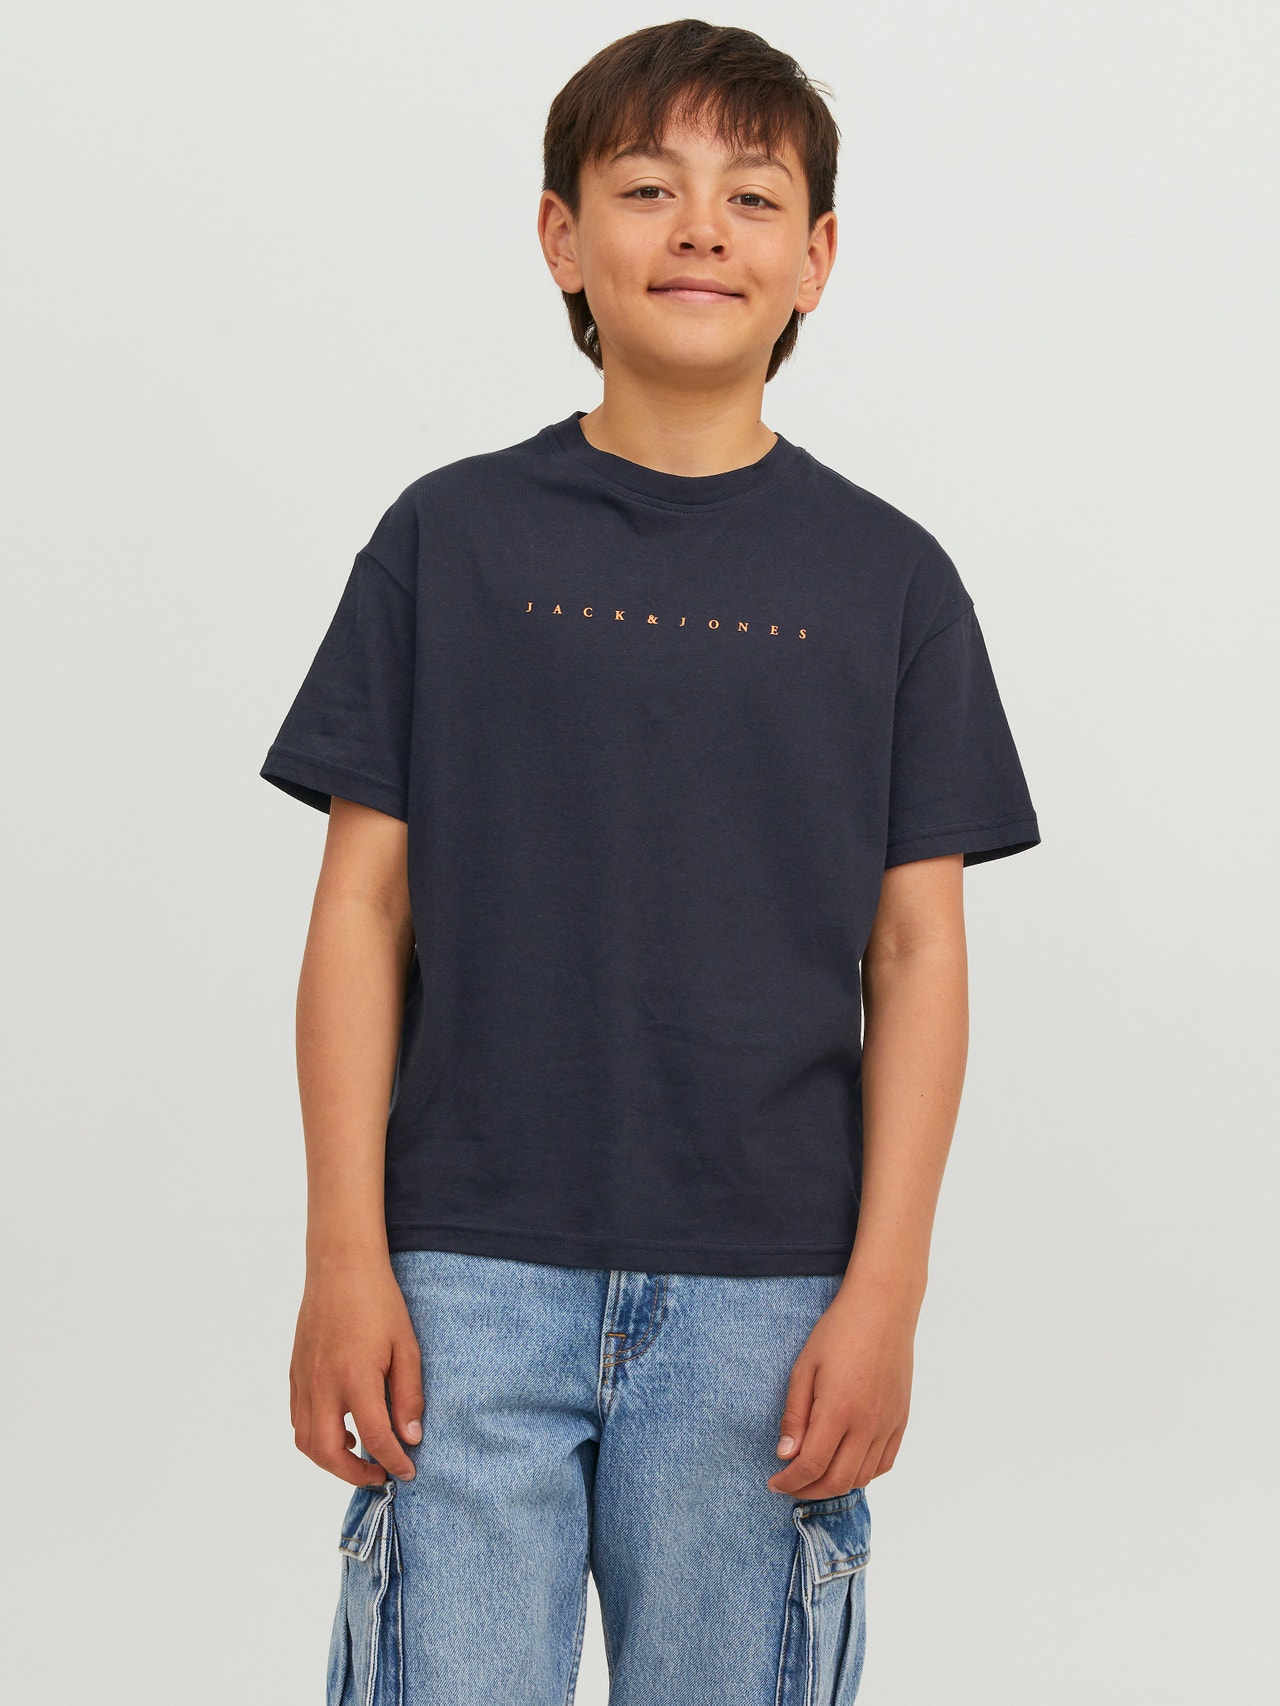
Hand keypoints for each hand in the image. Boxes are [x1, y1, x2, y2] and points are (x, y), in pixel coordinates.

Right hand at [290, 1257, 424, 1485]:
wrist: (340, 1266)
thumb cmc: (379, 1302)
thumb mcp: (406, 1346)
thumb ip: (409, 1396)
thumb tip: (411, 1438)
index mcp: (355, 1377)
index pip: (375, 1438)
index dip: (394, 1461)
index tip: (408, 1471)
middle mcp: (322, 1384)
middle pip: (327, 1453)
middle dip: (353, 1475)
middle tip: (380, 1473)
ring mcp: (303, 1380)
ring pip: (305, 1441)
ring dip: (330, 1460)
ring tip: (360, 1454)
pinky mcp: (294, 1373)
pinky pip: (298, 1419)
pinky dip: (315, 1437)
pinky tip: (340, 1428)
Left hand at [766, 1280, 915, 1497]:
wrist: (882, 1309)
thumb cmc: (838, 1332)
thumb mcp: (804, 1367)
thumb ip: (795, 1415)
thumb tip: (785, 1455)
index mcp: (839, 1410)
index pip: (811, 1465)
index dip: (789, 1481)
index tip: (774, 1481)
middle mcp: (867, 1424)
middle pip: (838, 1481)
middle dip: (809, 1490)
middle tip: (790, 1483)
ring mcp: (888, 1424)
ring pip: (863, 1477)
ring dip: (835, 1485)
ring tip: (814, 1475)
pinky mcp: (901, 1420)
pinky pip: (884, 1463)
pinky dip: (863, 1474)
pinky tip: (846, 1464)